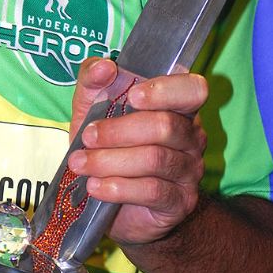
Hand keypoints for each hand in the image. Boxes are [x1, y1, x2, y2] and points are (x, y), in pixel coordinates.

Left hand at [67, 58, 207, 246]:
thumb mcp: (92, 110)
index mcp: (177, 107)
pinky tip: (95, 187)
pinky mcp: (180, 201)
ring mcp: (190, 170)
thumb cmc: (109, 148)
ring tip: (80, 164)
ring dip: (110, 161)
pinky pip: (153, 190)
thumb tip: (104, 66)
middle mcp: (192, 137)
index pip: (192, 89)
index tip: (132, 96)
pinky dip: (118, 187)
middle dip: (119, 131)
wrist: (117, 206)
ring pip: (156, 159)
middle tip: (87, 137)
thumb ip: (93, 81)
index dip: (166, 90)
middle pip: (165, 126)